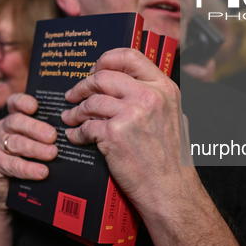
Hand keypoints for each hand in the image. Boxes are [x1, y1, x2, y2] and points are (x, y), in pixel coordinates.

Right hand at [0, 94, 57, 214]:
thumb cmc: (29, 159)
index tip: (35, 106)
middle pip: (17, 122)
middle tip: (53, 136)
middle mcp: (3, 128)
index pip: (14, 103)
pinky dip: (28, 168)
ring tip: (52, 154)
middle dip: (36, 128)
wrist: (9, 187)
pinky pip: (11, 164)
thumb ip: (47, 134)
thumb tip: (72, 132)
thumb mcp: (37, 142)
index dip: (23, 102)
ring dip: (35, 149)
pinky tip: (41, 172)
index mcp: (14, 118)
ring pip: (16, 143)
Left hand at [62, 49, 245, 245]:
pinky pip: (86, 127)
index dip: (106, 59)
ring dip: (76, 110)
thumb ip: (155, 96)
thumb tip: (130, 83)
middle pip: (104, 76)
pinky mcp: (114, 135)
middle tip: (74, 94)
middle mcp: (149, 97)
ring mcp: (131, 114)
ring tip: (71, 117)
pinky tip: (76, 136)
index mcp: (164, 88)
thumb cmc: (172, 157)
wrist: (171, 189)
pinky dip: (77, 132)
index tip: (95, 68)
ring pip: (91, 101)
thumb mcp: (174, 115)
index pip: (130, 57)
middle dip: (83, 85)